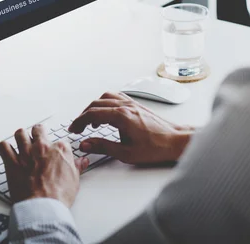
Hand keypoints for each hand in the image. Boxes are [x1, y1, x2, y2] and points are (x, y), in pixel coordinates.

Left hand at [0, 125, 88, 207]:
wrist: (43, 207)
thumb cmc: (59, 196)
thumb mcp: (75, 180)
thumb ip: (77, 167)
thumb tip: (82, 161)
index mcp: (59, 150)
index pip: (59, 140)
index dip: (57, 147)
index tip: (55, 152)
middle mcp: (42, 147)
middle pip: (38, 130)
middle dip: (37, 132)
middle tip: (37, 137)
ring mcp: (26, 153)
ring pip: (20, 134)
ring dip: (20, 137)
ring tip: (21, 141)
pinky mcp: (12, 162)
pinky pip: (4, 147)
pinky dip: (4, 148)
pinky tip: (6, 151)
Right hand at [69, 92, 194, 164]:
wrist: (175, 141)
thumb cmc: (155, 148)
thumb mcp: (125, 153)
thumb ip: (103, 146)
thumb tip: (86, 144)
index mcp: (121, 116)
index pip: (92, 114)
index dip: (79, 121)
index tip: (74, 129)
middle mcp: (125, 106)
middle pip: (96, 104)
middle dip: (83, 115)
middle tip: (78, 127)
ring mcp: (131, 103)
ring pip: (105, 98)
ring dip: (94, 107)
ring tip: (91, 121)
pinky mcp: (136, 105)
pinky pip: (116, 97)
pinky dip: (105, 103)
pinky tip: (106, 113)